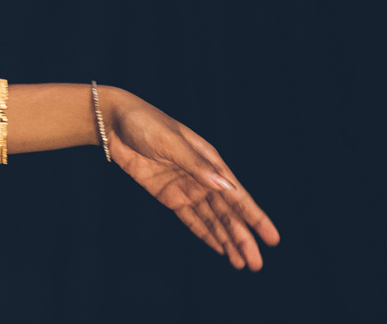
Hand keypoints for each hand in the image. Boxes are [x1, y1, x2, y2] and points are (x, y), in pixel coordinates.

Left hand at [104, 88, 280, 269]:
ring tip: (241, 264)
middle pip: (227, 213)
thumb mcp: (170, 141)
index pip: (237, 195)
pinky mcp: (168, 195)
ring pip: (212, 220)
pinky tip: (219, 249)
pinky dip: (205, 234)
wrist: (114, 122)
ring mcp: (186, 188)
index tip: (272, 238)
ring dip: (227, 241)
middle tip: (256, 264)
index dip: (255, 217)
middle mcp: (202, 177)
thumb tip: (224, 186)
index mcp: (210, 161)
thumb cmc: (145, 123)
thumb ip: (195, 164)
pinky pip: (190, 219)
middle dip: (242, 238)